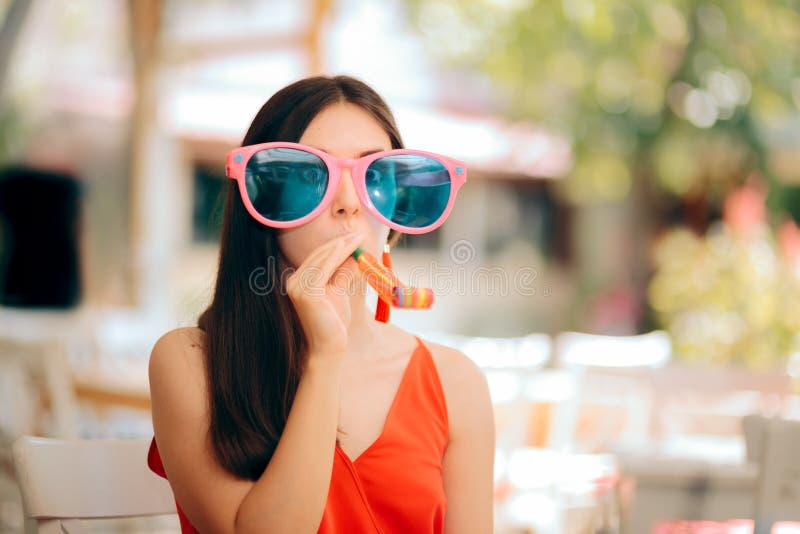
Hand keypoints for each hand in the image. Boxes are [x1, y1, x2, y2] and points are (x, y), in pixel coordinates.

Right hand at [286, 232, 363, 360]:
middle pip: (320, 255)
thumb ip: (343, 273)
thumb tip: (355, 255)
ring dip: (341, 246)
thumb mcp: (339, 291)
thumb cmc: (334, 323)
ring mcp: (297, 286)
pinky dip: (335, 255)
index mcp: (299, 280)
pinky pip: (323, 268)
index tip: (355, 237)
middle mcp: (294, 281)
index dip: (337, 245)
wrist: (329, 348)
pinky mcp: (306, 293)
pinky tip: (346, 247)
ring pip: (323, 259)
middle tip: (359, 234)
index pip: (319, 257)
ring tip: (357, 239)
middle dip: (341, 243)